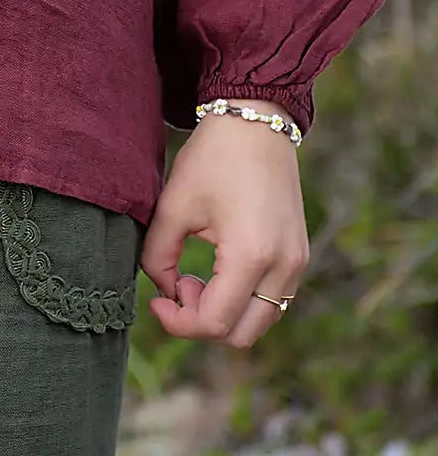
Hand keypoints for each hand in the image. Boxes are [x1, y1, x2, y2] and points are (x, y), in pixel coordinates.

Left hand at [140, 100, 308, 345]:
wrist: (257, 120)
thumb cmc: (213, 157)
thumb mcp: (174, 206)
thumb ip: (157, 258)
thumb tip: (163, 291)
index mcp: (250, 255)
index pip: (214, 322)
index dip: (178, 322)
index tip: (156, 300)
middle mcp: (283, 267)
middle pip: (241, 335)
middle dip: (201, 322)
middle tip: (178, 284)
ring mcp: (297, 263)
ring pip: (258, 322)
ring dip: (223, 313)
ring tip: (196, 274)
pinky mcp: (298, 256)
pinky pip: (270, 302)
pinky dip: (241, 300)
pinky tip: (217, 270)